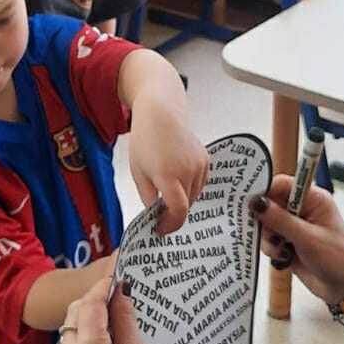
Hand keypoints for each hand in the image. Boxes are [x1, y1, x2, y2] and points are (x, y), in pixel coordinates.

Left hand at [56, 278, 165, 343]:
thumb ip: (126, 323)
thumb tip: (121, 294)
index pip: (91, 304)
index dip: (103, 285)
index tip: (117, 272)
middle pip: (75, 312)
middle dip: (94, 298)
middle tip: (120, 292)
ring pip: (69, 326)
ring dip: (88, 314)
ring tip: (116, 313)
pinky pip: (69, 343)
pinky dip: (84, 331)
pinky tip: (106, 334)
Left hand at [129, 97, 208, 235]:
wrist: (161, 113)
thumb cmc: (145, 140)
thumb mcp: (138, 172)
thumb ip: (147, 197)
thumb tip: (155, 214)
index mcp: (167, 175)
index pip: (178, 211)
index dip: (170, 225)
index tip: (161, 230)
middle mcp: (187, 171)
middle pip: (185, 205)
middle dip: (173, 213)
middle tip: (160, 216)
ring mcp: (199, 165)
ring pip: (194, 196)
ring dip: (182, 200)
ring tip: (167, 194)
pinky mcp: (205, 160)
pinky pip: (199, 183)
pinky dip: (190, 188)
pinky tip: (178, 180)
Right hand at [249, 176, 343, 304]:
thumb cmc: (337, 259)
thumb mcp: (307, 238)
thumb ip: (280, 220)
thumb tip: (256, 202)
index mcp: (313, 198)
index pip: (282, 184)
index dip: (265, 191)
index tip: (252, 205)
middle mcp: (303, 208)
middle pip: (270, 203)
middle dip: (266, 221)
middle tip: (273, 235)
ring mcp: (295, 225)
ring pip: (267, 223)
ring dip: (269, 238)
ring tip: (283, 251)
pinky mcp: (288, 241)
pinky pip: (269, 239)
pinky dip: (272, 249)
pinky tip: (284, 258)